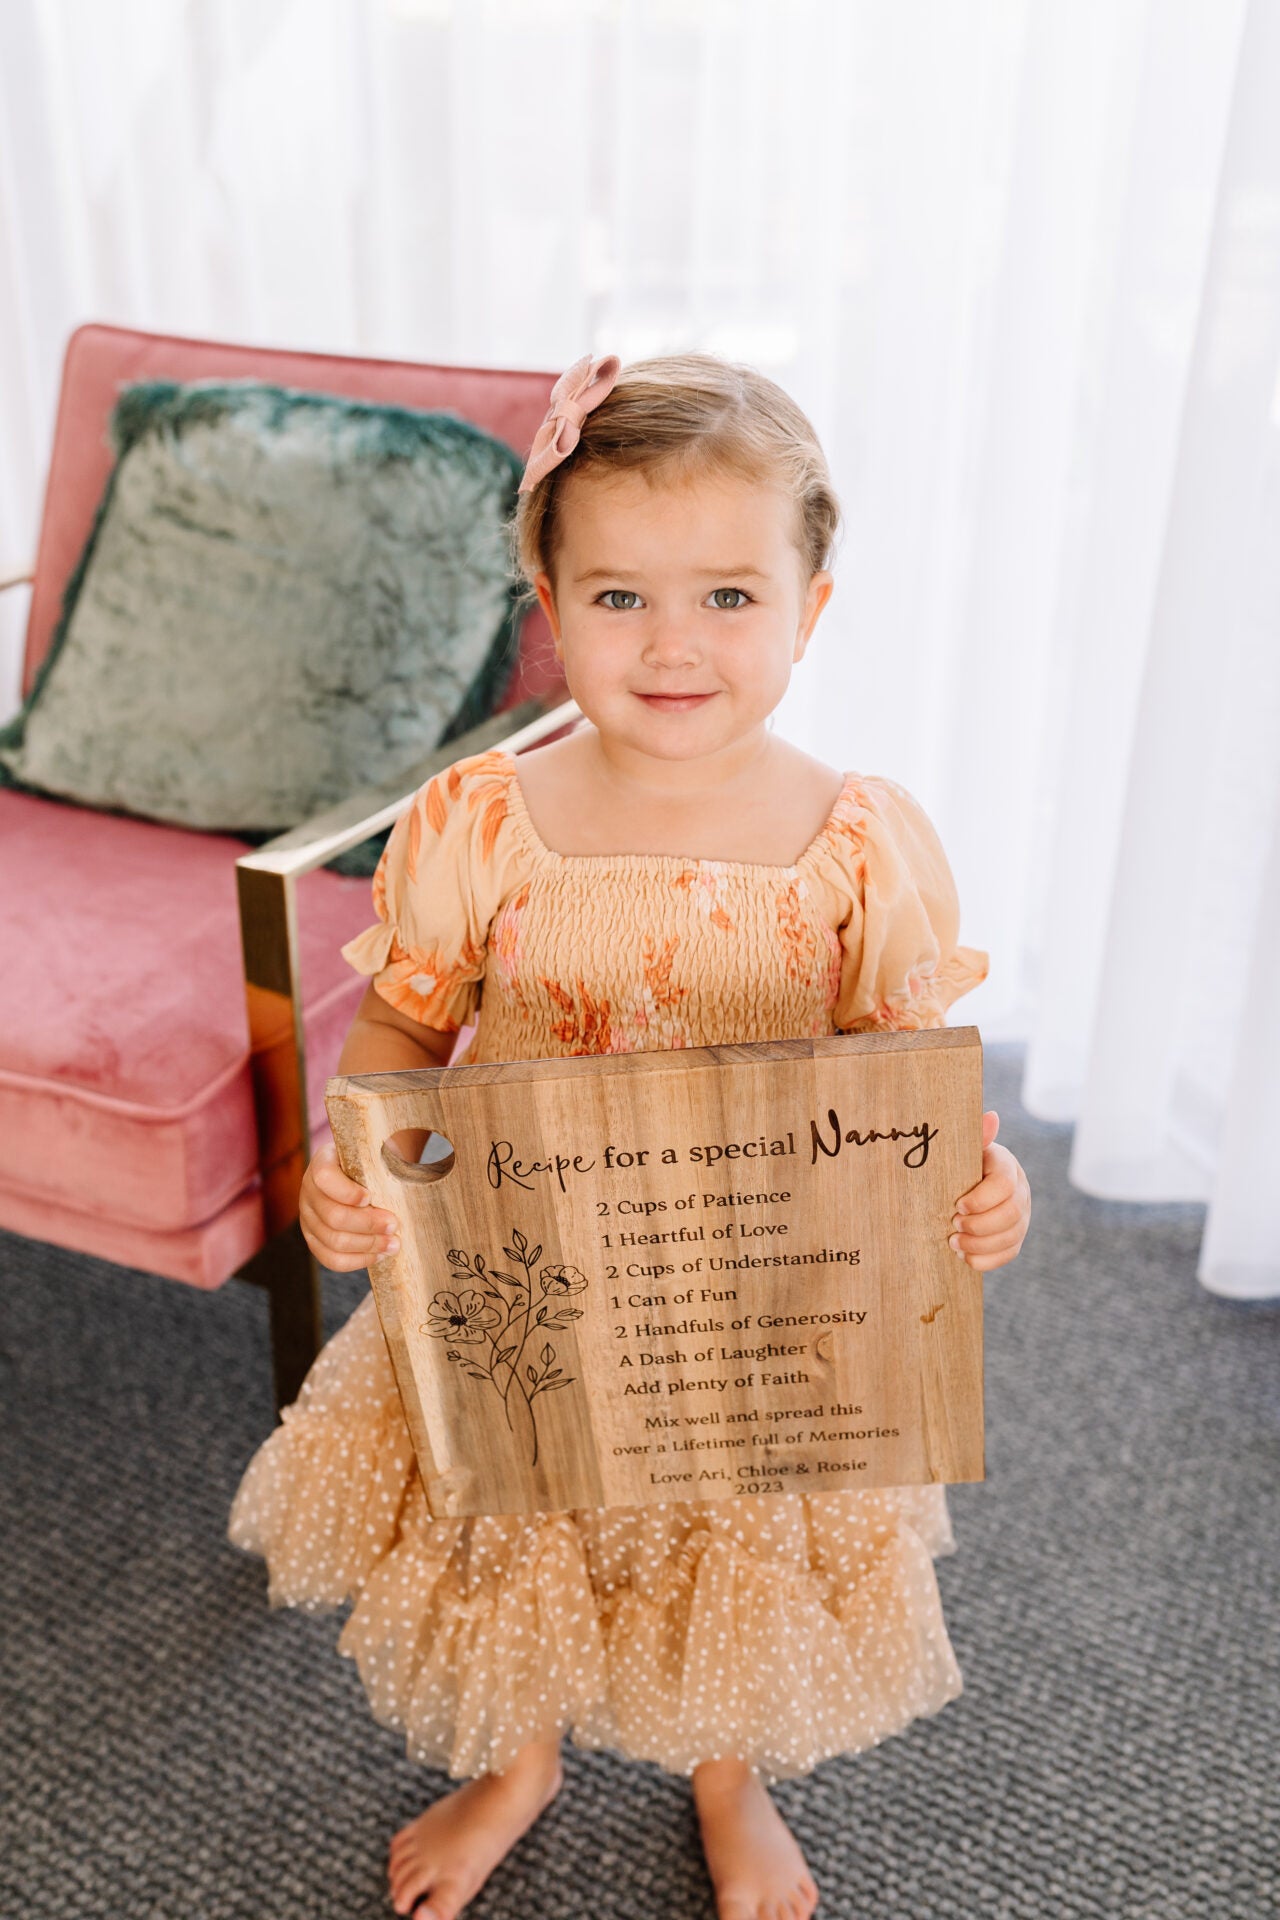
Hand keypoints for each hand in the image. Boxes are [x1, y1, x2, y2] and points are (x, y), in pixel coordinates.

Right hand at [299, 1141, 399, 1271]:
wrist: (357, 1177)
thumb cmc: (374, 1163)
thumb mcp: (379, 1151)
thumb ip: (394, 1150)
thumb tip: (420, 1155)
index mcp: (323, 1163)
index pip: (324, 1177)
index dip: (347, 1191)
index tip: (371, 1197)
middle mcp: (309, 1191)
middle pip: (333, 1216)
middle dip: (368, 1224)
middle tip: (394, 1225)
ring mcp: (309, 1219)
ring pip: (334, 1241)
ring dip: (368, 1245)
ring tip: (394, 1244)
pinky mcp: (315, 1240)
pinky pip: (331, 1259)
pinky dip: (357, 1260)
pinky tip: (379, 1255)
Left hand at [949, 1111, 1029, 1271]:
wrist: (966, 1184)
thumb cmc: (961, 1164)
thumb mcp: (966, 1149)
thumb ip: (977, 1137)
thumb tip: (991, 1117)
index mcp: (1008, 1168)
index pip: (1005, 1184)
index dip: (982, 1198)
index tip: (958, 1205)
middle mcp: (1021, 1192)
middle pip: (1011, 1214)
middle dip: (980, 1224)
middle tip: (953, 1225)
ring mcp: (1022, 1217)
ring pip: (1011, 1237)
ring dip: (980, 1244)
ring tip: (953, 1243)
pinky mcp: (1015, 1238)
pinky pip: (1008, 1254)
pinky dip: (985, 1260)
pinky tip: (965, 1257)